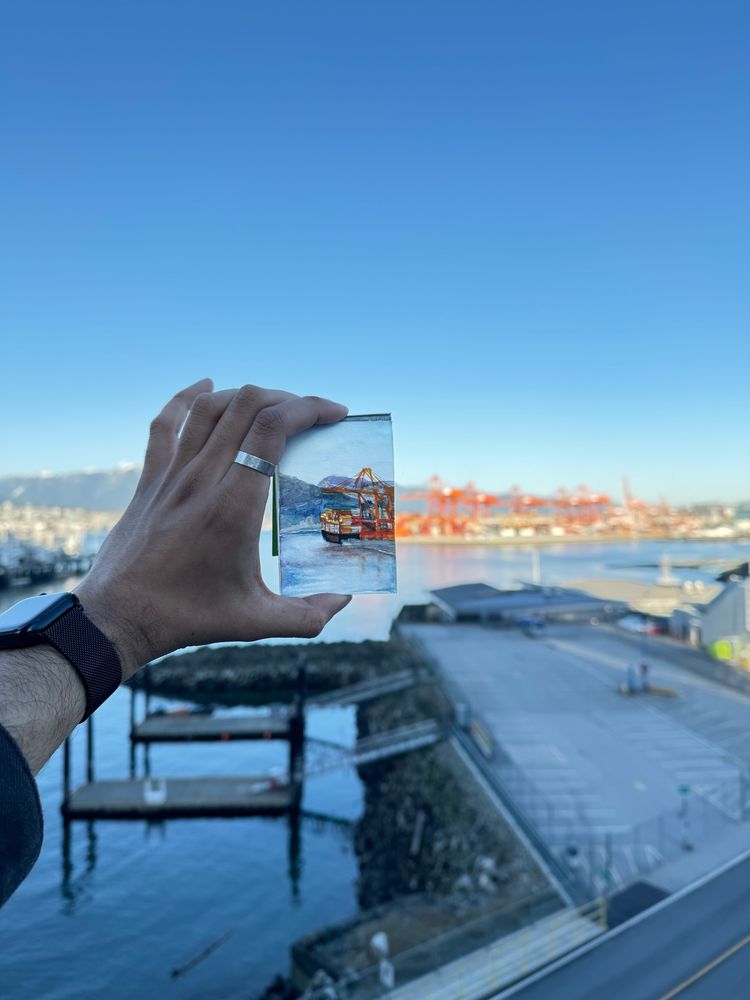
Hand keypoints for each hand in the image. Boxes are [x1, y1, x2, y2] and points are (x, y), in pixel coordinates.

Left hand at [75, 379, 351, 678]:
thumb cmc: (189, 619)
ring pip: (210, 407)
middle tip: (313, 415)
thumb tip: (344, 600)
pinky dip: (187, 397)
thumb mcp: (256, 622)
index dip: (309, 410)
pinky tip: (205, 386)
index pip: (272, 430)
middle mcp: (202, 479)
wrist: (118, 616)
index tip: (335, 414)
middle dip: (288, 398)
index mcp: (234, 506)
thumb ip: (307, 615)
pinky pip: (166, 422)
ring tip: (273, 405)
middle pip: (247, 406)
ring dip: (247, 395)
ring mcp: (172, 475)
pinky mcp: (150, 479)